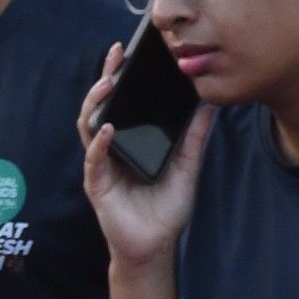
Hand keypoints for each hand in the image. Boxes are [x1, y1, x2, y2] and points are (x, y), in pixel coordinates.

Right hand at [77, 40, 209, 271]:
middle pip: (101, 106)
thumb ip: (194, 137)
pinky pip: (95, 159)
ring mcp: (101, 165)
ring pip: (90, 126)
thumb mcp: (187, 167)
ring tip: (108, 84)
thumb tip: (208, 106)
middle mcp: (112, 148)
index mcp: (130, 139)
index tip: (129, 51)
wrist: (154, 247)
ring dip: (96, 103)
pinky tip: (108, 128)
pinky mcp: (97, 184)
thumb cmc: (166, 209)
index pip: (122, 101)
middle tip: (116, 56)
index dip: (122, 76)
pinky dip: (100, 142)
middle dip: (106, 78)